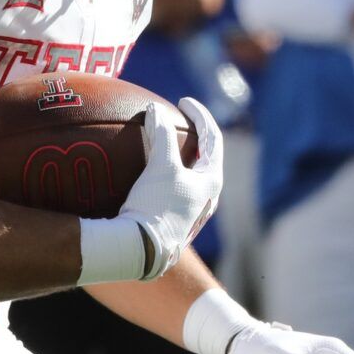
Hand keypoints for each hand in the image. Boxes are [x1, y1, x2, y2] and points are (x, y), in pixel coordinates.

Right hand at [119, 98, 222, 279]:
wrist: (141, 252)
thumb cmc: (157, 206)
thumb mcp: (162, 166)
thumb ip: (161, 133)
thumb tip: (155, 109)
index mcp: (212, 182)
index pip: (213, 138)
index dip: (200, 115)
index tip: (182, 102)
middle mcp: (206, 199)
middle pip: (204, 158)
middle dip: (192, 136)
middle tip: (177, 120)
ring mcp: (190, 213)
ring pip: (188, 176)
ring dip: (177, 156)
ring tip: (159, 144)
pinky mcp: (172, 223)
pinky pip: (172, 190)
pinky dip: (162, 174)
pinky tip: (143, 175)